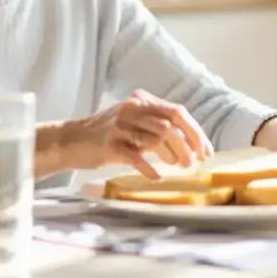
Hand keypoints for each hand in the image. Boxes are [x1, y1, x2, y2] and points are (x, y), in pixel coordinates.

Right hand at [56, 90, 213, 178]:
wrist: (69, 140)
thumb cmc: (106, 136)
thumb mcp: (133, 125)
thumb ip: (157, 128)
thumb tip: (190, 145)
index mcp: (141, 102)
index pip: (177, 111)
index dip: (196, 132)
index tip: (206, 151)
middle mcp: (132, 109)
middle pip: (170, 122)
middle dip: (188, 143)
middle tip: (194, 162)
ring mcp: (119, 125)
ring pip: (157, 137)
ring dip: (172, 154)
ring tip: (177, 166)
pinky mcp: (109, 143)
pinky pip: (136, 155)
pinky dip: (149, 167)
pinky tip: (155, 175)